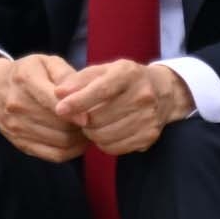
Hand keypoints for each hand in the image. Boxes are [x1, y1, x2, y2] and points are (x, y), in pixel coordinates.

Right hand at [0, 49, 86, 160]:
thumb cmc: (28, 74)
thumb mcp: (46, 63)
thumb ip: (66, 75)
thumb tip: (83, 94)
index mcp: (24, 79)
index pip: (52, 100)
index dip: (74, 111)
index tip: (89, 117)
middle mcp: (16, 104)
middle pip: (60, 124)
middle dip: (82, 126)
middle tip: (95, 122)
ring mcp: (16, 126)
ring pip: (60, 141)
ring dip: (80, 139)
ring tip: (87, 130)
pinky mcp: (20, 143)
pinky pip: (54, 155)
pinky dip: (72, 151)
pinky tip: (78, 142)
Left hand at [54, 57, 191, 154]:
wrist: (162, 92)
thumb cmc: (122, 79)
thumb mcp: (102, 70)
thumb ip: (78, 80)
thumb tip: (58, 93)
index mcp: (128, 74)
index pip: (100, 90)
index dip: (78, 102)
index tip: (60, 109)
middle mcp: (142, 95)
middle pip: (99, 117)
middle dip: (81, 120)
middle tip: (78, 117)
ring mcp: (148, 118)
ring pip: (105, 135)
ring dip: (91, 133)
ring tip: (91, 124)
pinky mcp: (150, 136)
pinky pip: (116, 148)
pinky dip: (103, 143)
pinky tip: (104, 132)